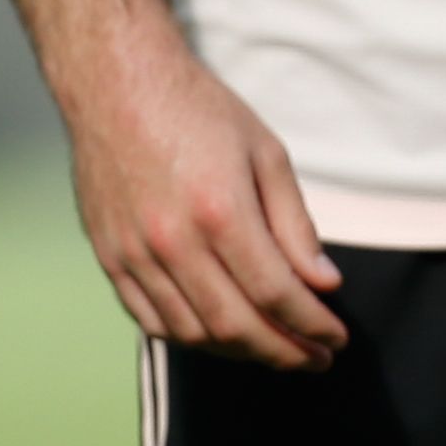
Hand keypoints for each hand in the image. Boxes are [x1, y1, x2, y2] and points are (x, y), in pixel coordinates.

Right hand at [62, 21, 346, 370]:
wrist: (117, 85)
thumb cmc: (200, 112)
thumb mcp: (266, 154)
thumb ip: (294, 225)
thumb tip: (323, 284)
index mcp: (220, 212)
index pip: (275, 294)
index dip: (311, 326)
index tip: (336, 340)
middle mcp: (173, 242)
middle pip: (235, 325)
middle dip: (283, 352)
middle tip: (315, 360)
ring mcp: (133, 255)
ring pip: (192, 332)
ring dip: (239, 352)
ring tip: (274, 350)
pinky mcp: (109, 259)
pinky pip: (151, 320)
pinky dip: (191, 337)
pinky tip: (221, 336)